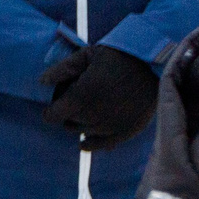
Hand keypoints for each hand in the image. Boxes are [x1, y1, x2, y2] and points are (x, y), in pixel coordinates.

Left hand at [41, 45, 156, 150]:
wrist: (156, 61)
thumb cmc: (118, 54)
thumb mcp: (87, 55)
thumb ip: (62, 69)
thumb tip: (41, 82)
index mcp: (83, 95)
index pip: (54, 116)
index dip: (51, 112)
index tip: (53, 108)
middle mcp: (97, 114)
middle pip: (70, 124)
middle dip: (69, 114)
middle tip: (79, 101)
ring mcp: (114, 124)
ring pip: (85, 133)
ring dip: (83, 125)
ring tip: (91, 109)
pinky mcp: (129, 129)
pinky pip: (104, 144)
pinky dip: (92, 143)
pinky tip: (85, 142)